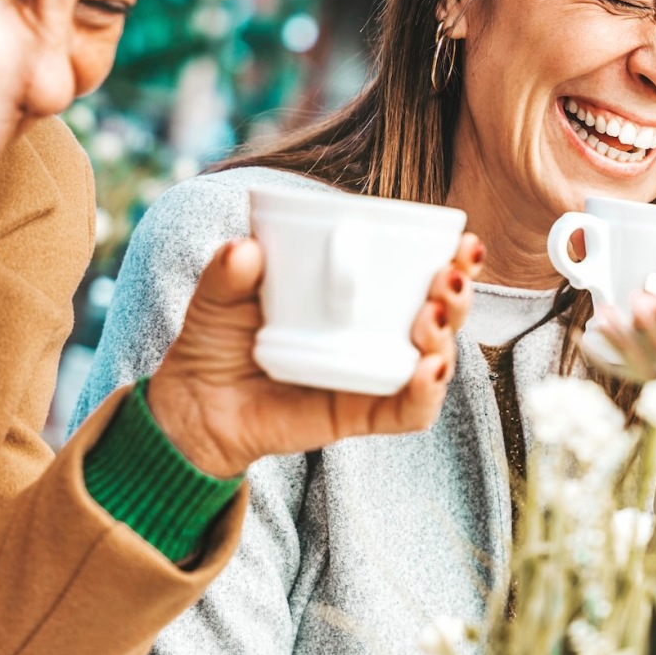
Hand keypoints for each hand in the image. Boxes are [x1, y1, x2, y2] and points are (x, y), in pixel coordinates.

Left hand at [146, 233, 485, 477]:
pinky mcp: (359, 415)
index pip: (419, 272)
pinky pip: (406, 412)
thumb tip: (244, 249)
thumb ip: (227, 273)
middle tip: (449, 277)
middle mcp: (375, 334)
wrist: (194, 406)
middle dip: (458, 294)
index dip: (452, 258)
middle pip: (441, 314)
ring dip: (446, 336)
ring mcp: (371, 376)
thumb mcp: (217, 297)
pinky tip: (427, 370)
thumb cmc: (217, 341)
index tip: (461, 239)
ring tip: (432, 316)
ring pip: (433, 360)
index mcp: (356, 295)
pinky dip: (423, 393)